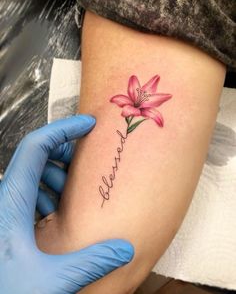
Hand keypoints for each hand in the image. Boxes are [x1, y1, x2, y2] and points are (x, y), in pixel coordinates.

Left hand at [0, 115, 133, 293]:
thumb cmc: (7, 292)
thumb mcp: (53, 280)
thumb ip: (91, 262)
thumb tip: (126, 249)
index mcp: (12, 201)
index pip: (36, 147)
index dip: (63, 129)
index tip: (88, 124)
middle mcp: (6, 198)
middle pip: (36, 154)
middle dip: (64, 150)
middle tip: (86, 160)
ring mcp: (7, 207)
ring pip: (34, 173)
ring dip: (57, 173)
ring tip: (74, 189)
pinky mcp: (10, 218)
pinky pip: (31, 191)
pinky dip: (48, 191)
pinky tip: (57, 210)